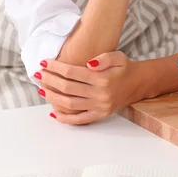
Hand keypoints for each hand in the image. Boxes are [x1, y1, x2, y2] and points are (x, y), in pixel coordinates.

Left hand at [38, 52, 155, 124]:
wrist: (138, 83)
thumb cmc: (125, 68)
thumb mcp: (118, 56)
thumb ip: (104, 58)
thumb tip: (89, 64)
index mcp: (102, 78)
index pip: (73, 73)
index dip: (56, 67)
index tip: (45, 63)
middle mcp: (100, 94)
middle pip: (68, 88)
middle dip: (50, 80)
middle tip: (39, 75)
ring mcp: (100, 106)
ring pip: (70, 104)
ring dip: (53, 97)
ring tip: (42, 90)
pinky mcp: (100, 115)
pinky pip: (80, 120)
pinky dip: (65, 118)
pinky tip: (54, 112)